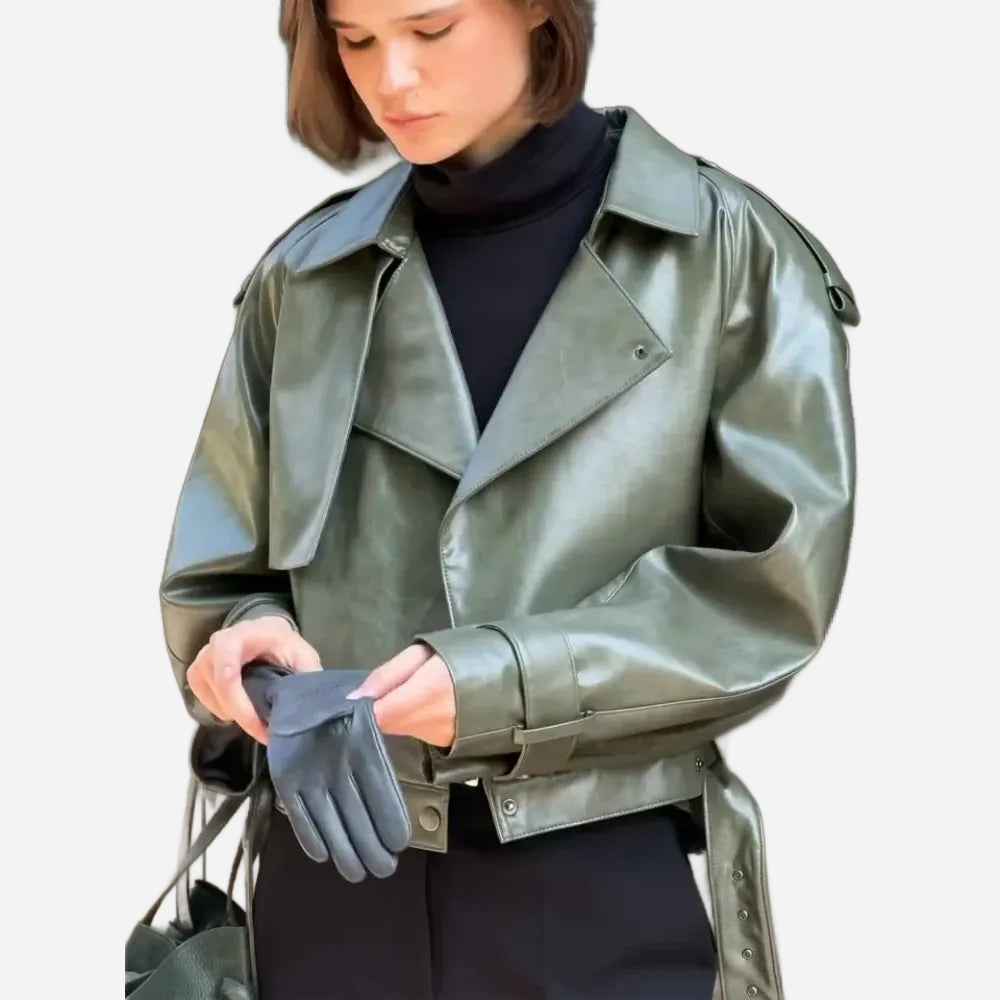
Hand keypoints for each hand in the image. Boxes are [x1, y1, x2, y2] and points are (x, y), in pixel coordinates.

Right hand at [186, 615, 320, 743]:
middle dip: (242, 716)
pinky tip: (242, 709)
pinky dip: (224, 710)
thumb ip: (307, 676)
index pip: (227, 674)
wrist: (265, 631)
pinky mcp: (197, 673)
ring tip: (259, 718)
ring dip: (235, 714)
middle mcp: (215, 645)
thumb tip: (310, 708)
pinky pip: (205, 700)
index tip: (262, 727)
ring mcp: (202, 659)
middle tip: (266, 732)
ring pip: (212, 699)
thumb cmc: (284, 643)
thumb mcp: (303, 655)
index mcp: (240, 636)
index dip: (241, 706)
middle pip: (219, 690)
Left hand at [349, 643, 456, 747]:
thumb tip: (355, 697)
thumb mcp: (422, 652)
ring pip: (399, 729)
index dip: (361, 709)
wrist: (505, 677)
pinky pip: (415, 732)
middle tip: (381, 690)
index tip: (353, 700)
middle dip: (378, 709)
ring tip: (406, 693)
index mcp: (427, 690)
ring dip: (395, 714)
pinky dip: (410, 720)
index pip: (380, 714)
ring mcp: (439, 736)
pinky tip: (421, 705)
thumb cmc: (462, 655)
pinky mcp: (443, 744)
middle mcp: (433, 719)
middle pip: (387, 723)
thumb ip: (388, 675)